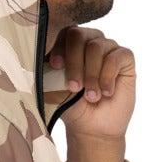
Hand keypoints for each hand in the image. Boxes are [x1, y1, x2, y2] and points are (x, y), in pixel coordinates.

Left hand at [48, 26, 135, 145]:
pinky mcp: (125, 58)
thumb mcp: (54, 92)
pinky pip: (115, 58)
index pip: (63, 33)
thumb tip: (36, 64)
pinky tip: (106, 93)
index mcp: (69, 45)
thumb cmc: (72, 107)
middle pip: (78, 35)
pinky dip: (107, 77)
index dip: (59, 47)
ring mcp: (107, 48)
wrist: (94, 128)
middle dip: (74, 62)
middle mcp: (88, 41)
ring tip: (91, 97)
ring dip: (91, 75)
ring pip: (97, 47)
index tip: (56, 67)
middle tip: (74, 87)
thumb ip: (46, 75)